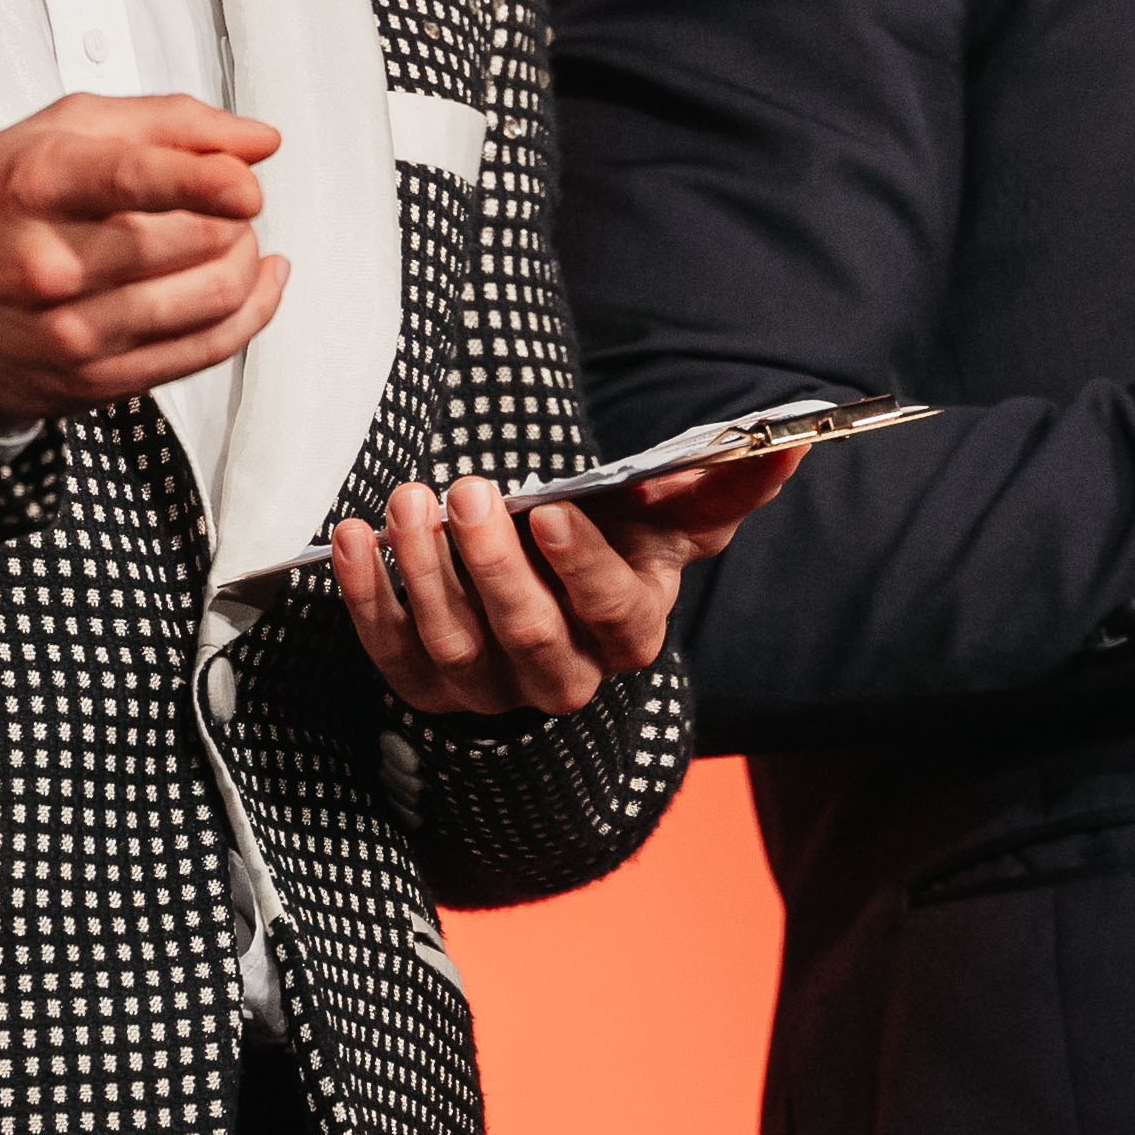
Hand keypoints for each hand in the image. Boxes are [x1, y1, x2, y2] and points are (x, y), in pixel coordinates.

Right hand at [0, 92, 289, 423]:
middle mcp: (51, 264)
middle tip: (230, 198)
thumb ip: (169, 122)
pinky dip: (250, 312)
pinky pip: (206, 351)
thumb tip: (254, 140)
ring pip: (211, 298)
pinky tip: (254, 284)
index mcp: (38, 185)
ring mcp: (73, 331)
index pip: (135, 180)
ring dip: (245, 260)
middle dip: (235, 213)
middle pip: (191, 239)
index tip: (246, 183)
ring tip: (232, 237)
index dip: (207, 180)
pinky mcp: (96, 379)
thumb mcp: (63, 129)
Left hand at [334, 449, 804, 716]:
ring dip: (423, 574)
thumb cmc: (620, 546)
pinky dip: (363, 598)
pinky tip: (348, 538)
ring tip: (406, 503)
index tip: (550, 509)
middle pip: (529, 637)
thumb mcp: (674, 520)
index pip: (612, 613)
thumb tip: (785, 444)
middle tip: (465, 491)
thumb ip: (725, 485)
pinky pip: (391, 655)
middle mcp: (564, 677)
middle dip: (492, 565)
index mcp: (629, 633)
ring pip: (456, 648)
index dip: (582, 568)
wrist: (550, 598)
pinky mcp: (428, 687)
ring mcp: (491, 691)